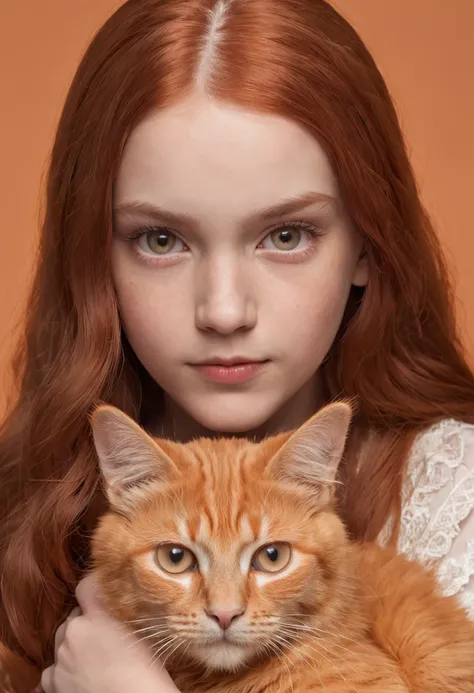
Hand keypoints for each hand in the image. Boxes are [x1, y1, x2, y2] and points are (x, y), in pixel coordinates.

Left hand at [39, 573, 178, 692]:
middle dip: (87, 624)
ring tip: (95, 660)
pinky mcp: (52, 682)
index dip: (92, 588)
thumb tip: (131, 606)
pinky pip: (53, 669)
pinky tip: (80, 677)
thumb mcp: (144, 636)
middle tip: (105, 637)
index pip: (85, 587)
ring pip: (63, 642)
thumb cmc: (145, 676)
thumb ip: (128, 617)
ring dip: (75, 646)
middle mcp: (74, 632)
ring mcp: (60, 658)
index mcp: (98, 616)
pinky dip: (63, 671)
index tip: (101, 592)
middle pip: (75, 618)